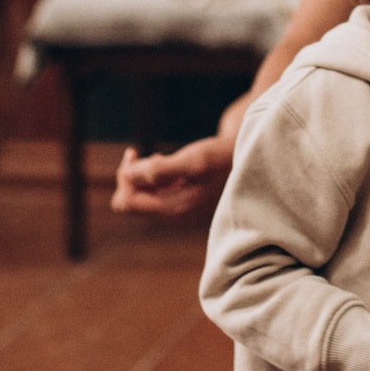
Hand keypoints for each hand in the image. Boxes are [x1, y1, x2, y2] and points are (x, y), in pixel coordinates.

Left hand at [110, 134, 234, 215]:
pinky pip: (151, 194)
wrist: (245, 159)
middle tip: (138, 154)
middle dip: (129, 177)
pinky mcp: (180, 203)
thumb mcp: (192, 160)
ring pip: (139, 198)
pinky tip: (164, 162)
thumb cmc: (219, 157)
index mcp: (173, 209)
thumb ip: (159, 170)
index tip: (135, 154)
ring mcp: (176, 212)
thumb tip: (128, 175)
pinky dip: (151, 178)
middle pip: (129, 203)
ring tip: (157, 157)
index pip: (126, 202)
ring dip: (141, 176)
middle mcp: (172, 216)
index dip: (125, 176)